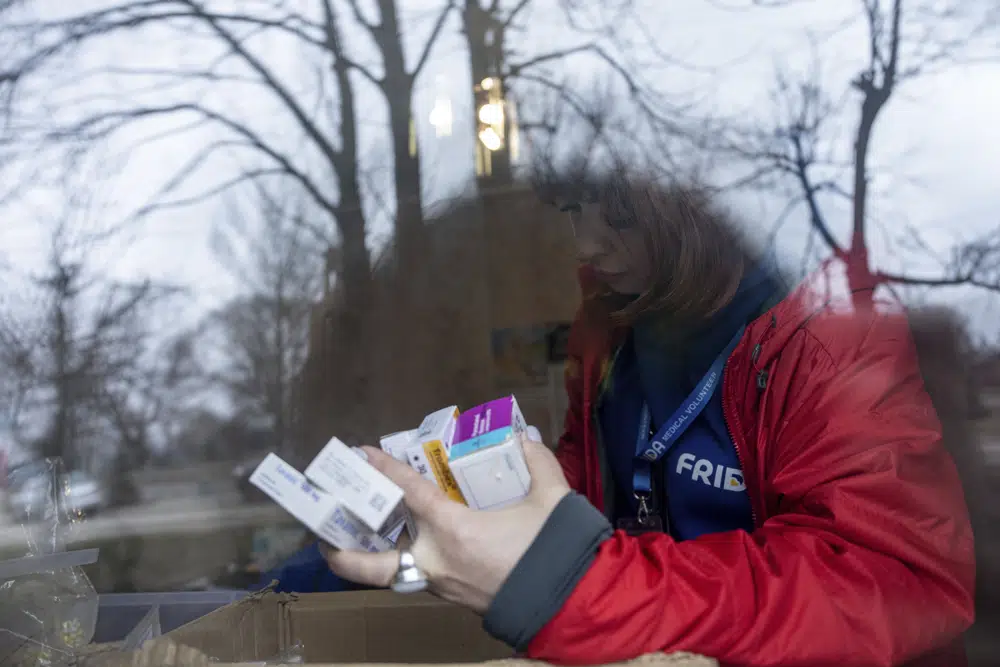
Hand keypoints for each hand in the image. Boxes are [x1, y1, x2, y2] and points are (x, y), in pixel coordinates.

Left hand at [324, 439, 570, 613]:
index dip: (384, 469)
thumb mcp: (551, 497)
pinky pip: (417, 578)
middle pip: (369, 565)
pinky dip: (405, 562)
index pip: (408, 493)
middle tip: (323, 532)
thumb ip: (536, 462)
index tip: (362, 453)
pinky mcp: (454, 598)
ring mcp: (441, 585)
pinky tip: (411, 545)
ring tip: (356, 541)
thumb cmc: (553, 549)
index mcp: (453, 530)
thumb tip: (525, 440)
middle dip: (338, 551)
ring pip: (390, 577)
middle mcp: (436, 561)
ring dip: (368, 560)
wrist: (569, 602)